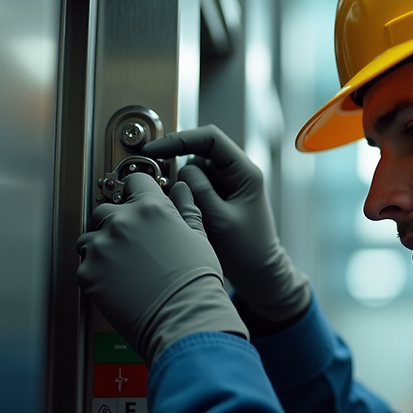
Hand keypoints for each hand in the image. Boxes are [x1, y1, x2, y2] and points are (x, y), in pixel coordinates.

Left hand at [76, 173, 247, 364]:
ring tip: (123, 268)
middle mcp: (122, 221)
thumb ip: (186, 209)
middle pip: (106, 210)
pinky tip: (118, 284)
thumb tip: (182, 190)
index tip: (139, 202)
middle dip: (116, 223)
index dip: (139, 191)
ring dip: (102, 248)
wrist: (183, 318)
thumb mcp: (199, 238)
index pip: (136, 181)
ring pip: (90, 238)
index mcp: (152, 208)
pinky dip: (97, 274)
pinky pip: (85, 266)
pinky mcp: (88, 273)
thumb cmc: (196, 281)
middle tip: (133, 245)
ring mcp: (101, 247)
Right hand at [141, 125, 309, 332]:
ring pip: (192, 171)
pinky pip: (193, 187)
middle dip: (176, 164)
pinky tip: (182, 214)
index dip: (180, 139)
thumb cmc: (247, 250)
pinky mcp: (216, 198)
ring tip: (179, 209)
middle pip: (198, 153)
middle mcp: (236, 173)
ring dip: (180, 184)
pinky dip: (183, 196)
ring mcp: (225, 185)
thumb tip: (181, 169)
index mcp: (245, 172)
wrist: (258, 274)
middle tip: (158, 181)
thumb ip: (199, 191)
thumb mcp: (219, 220)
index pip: (210, 139)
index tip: (154, 150)